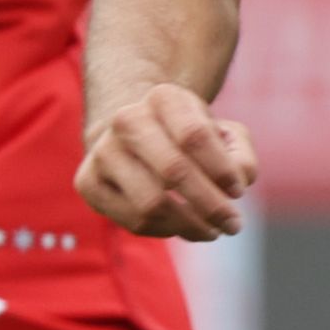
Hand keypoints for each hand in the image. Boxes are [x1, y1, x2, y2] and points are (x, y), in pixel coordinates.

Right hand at [78, 81, 259, 238]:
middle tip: (233, 225)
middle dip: (210, 205)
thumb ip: (241, 155)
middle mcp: (127, 119)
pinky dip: (165, 231)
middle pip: (173, 170)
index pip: (195, 135)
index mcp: (164, 98)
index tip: (238, 191)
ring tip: (210, 230)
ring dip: (190, 225)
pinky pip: (134, 221)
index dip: (221, 170)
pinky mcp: (88, 182)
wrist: (137, 140)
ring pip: (152, 204)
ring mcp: (103, 151)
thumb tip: (238, 181)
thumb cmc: (190, 141)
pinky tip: (180, 225)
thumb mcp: (224, 135)